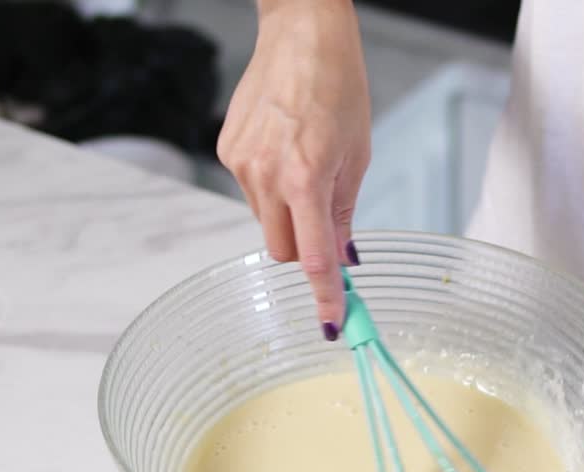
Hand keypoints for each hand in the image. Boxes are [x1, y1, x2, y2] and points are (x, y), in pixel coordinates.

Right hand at [217, 0, 370, 338]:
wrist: (301, 35)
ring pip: (265, 221)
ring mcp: (240, 164)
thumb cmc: (337, 86)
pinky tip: (284, 150)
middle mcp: (266, 176)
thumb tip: (344, 258)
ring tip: (305, 165)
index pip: (313, 258)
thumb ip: (344, 213)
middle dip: (302, 249)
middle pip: (280, 250)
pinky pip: (251, 192)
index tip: (332, 323)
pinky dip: (270, 187)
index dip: (325, 295)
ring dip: (287, 213)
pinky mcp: (228, 151)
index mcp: (305, 178)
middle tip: (325, 223)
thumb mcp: (356, 155)